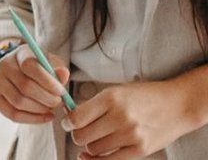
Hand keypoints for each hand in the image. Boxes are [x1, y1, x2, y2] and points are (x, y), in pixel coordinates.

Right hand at [0, 45, 70, 123]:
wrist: (20, 72)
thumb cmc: (40, 68)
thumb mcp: (51, 64)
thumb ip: (58, 69)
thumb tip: (63, 74)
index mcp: (19, 54)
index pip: (30, 66)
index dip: (47, 81)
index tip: (61, 91)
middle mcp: (4, 66)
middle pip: (25, 87)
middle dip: (47, 98)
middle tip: (58, 102)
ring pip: (19, 102)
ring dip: (40, 109)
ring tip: (51, 108)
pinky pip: (12, 114)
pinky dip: (32, 119)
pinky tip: (45, 117)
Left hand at [65, 80, 193, 159]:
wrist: (177, 105)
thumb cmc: (143, 97)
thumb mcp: (116, 92)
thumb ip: (92, 105)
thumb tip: (68, 119)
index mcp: (111, 98)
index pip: (76, 118)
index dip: (67, 123)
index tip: (68, 124)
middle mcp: (120, 117)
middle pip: (82, 136)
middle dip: (78, 135)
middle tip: (82, 132)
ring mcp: (131, 135)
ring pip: (93, 149)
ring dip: (90, 146)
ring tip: (97, 138)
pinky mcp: (140, 150)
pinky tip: (91, 155)